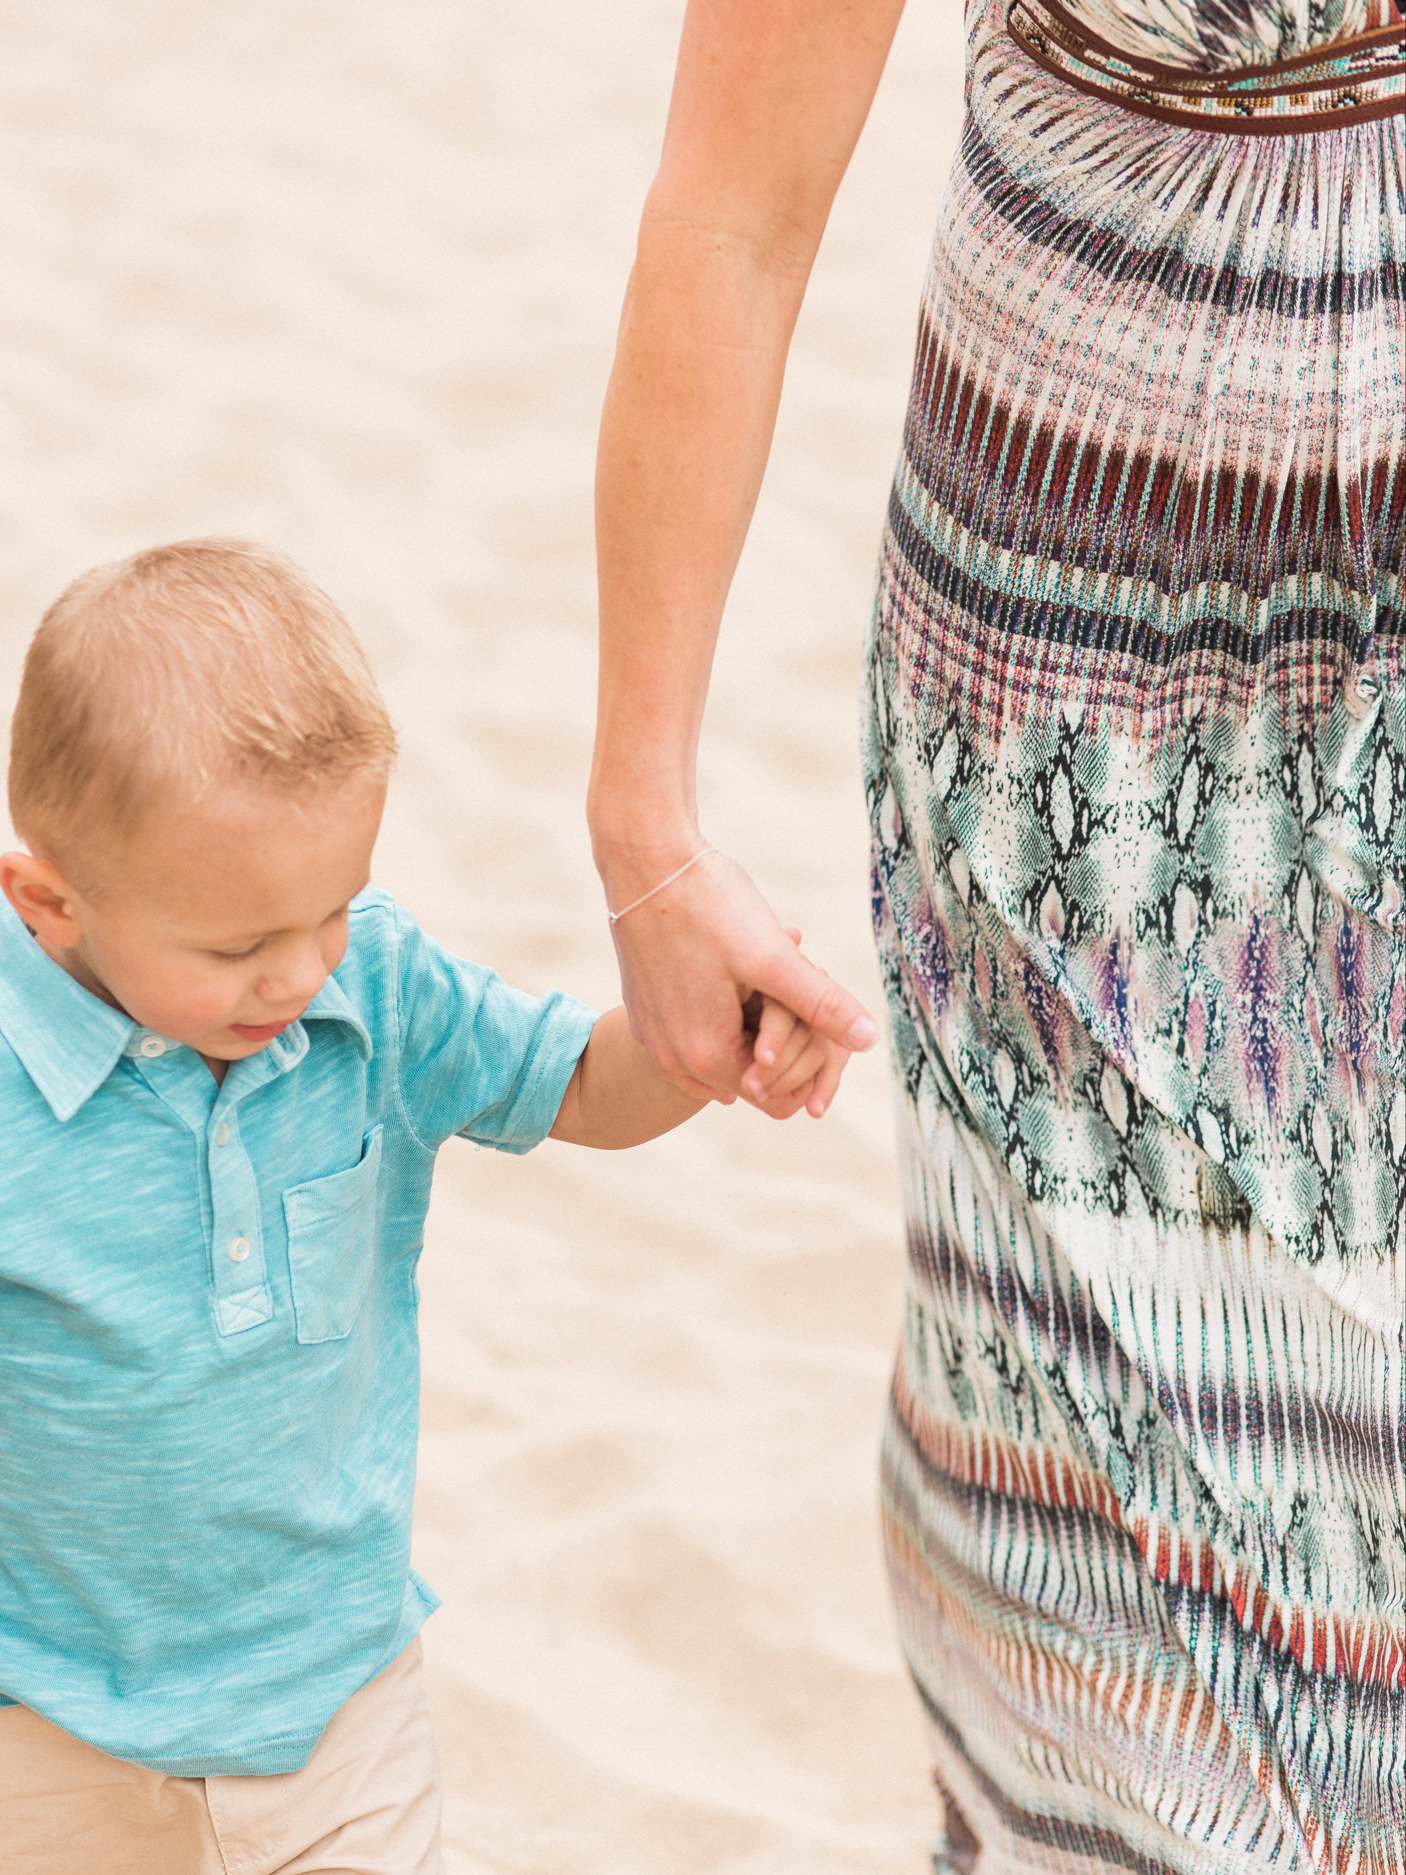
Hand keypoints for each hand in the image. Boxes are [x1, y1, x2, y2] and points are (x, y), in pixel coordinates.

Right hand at [604, 847, 876, 1113]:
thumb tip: (871, 1040)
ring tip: (763, 972)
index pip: (777, 1097)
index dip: (808, 1060)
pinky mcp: (646, 1016)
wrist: (643, 860)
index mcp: (707, 1057)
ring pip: (726, 1058)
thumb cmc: (707, 904)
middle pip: (752, 1081)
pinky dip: (725, 1019)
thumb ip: (821, 1005)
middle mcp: (674, 1062)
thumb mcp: (772, 958)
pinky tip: (736, 974)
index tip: (812, 1001)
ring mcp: (654, 1040)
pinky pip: (697, 1039)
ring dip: (754, 1029)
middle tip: (791, 977)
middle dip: (782, 1043)